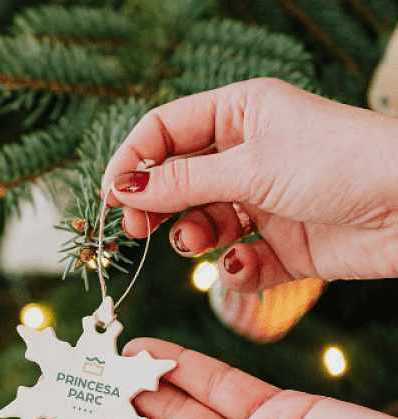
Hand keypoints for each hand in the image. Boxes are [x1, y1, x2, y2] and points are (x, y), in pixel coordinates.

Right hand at [100, 78, 397, 292]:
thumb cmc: (344, 164)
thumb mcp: (252, 166)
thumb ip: (181, 182)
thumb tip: (122, 187)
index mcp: (240, 115)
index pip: (164, 131)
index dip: (133, 161)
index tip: (111, 195)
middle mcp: (247, 156)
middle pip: (176, 181)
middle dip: (155, 206)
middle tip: (137, 229)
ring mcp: (262, 202)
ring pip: (201, 223)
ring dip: (192, 237)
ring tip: (197, 243)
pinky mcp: (281, 244)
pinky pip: (237, 259)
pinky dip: (235, 268)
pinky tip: (245, 265)